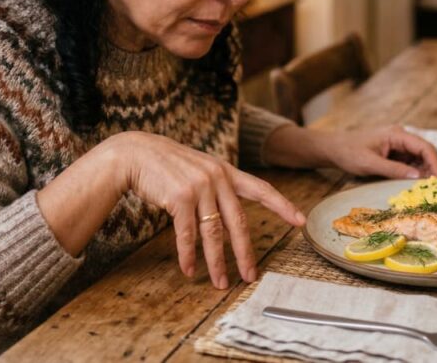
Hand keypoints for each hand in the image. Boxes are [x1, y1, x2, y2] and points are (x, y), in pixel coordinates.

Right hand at [115, 132, 304, 288]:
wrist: (136, 154)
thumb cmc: (167, 165)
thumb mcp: (199, 170)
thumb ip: (217, 189)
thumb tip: (228, 222)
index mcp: (226, 171)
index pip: (261, 189)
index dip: (282, 206)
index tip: (301, 221)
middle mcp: (217, 178)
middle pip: (238, 222)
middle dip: (245, 253)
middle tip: (250, 275)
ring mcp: (199, 187)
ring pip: (213, 234)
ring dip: (216, 262)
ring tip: (220, 282)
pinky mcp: (179, 198)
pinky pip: (187, 235)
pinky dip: (188, 256)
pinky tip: (190, 270)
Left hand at [321, 125, 436, 178]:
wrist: (333, 149)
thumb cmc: (349, 153)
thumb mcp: (371, 164)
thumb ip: (394, 170)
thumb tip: (417, 177)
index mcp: (396, 134)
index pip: (424, 147)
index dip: (434, 163)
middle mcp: (400, 137)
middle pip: (424, 152)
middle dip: (430, 168)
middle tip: (433, 188)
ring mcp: (397, 144)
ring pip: (418, 158)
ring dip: (422, 171)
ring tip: (423, 188)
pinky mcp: (393, 152)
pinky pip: (409, 162)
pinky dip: (413, 172)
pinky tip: (412, 183)